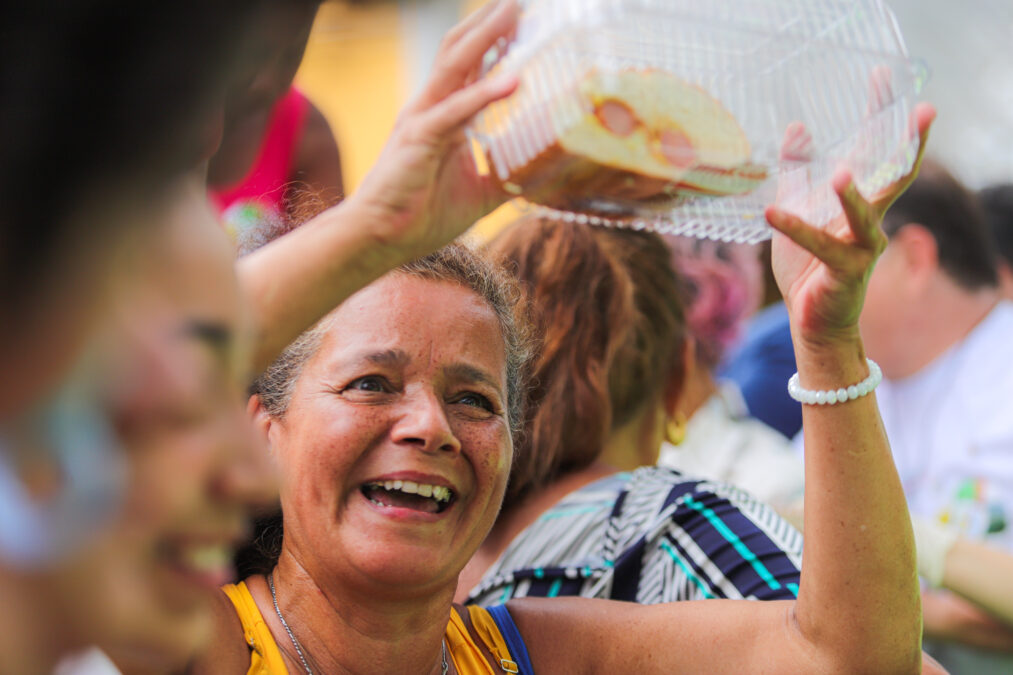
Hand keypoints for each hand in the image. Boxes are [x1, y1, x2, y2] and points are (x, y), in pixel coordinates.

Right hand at [347, 0, 519, 259]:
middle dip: (492, 22)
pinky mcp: (419, 138)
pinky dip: (484, 93)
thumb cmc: (421, 213)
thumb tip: (544, 174)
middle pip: (462, 49)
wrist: (380, 238)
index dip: (497, 40)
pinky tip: (513, 80)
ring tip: (516, 11)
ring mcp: (423, 118)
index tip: (528, 19)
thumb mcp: (480, 193)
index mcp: (444, 115)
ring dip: (487, 36)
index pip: (471, 65)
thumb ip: (508, 176)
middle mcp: (432, 107)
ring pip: (455, 65)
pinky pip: (455, 111)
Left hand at [766, 102, 935, 347]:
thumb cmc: (807, 265)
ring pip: (864, 216)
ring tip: (839, 173)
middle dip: (906, 143)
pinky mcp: (845, 271)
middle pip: (892, 175)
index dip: (880, 113)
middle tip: (922, 109)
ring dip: (852, 196)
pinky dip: (794, 229)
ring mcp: (862, 246)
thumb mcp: (796, 207)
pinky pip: (819, 247)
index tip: (884, 75)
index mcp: (857, 200)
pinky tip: (770, 212)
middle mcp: (869, 219)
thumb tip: (796, 127)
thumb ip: (796, 170)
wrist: (810, 319)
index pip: (874, 148)